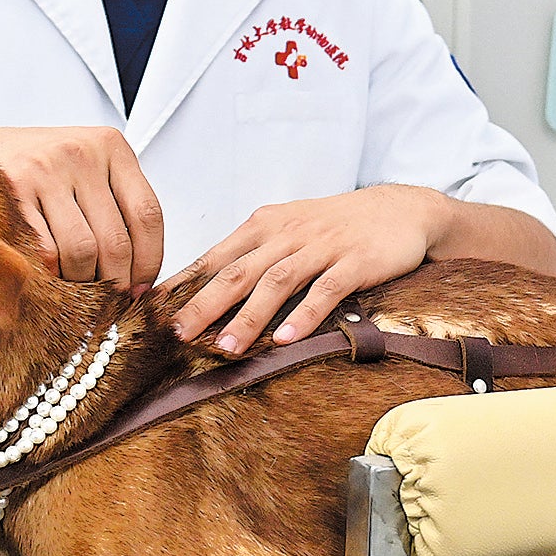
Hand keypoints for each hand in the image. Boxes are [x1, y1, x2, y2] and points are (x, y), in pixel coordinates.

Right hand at [0, 125, 163, 288]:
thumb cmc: (35, 170)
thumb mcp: (85, 170)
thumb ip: (115, 206)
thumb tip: (140, 276)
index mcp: (110, 147)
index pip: (147, 215)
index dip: (149, 261)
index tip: (141, 287)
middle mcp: (80, 154)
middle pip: (115, 241)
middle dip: (114, 283)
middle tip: (106, 302)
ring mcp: (44, 170)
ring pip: (81, 252)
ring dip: (80, 283)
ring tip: (74, 288)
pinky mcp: (12, 191)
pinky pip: (44, 252)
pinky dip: (50, 276)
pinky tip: (49, 279)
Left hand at [170, 186, 447, 352]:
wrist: (401, 208)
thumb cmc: (338, 225)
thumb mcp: (289, 228)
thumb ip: (253, 254)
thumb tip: (205, 289)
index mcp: (265, 224)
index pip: (215, 256)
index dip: (184, 285)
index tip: (154, 311)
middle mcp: (288, 232)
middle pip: (238, 270)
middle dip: (204, 304)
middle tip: (178, 335)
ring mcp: (322, 246)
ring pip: (277, 282)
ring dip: (249, 317)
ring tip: (227, 348)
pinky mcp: (356, 261)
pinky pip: (325, 290)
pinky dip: (304, 315)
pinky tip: (286, 340)